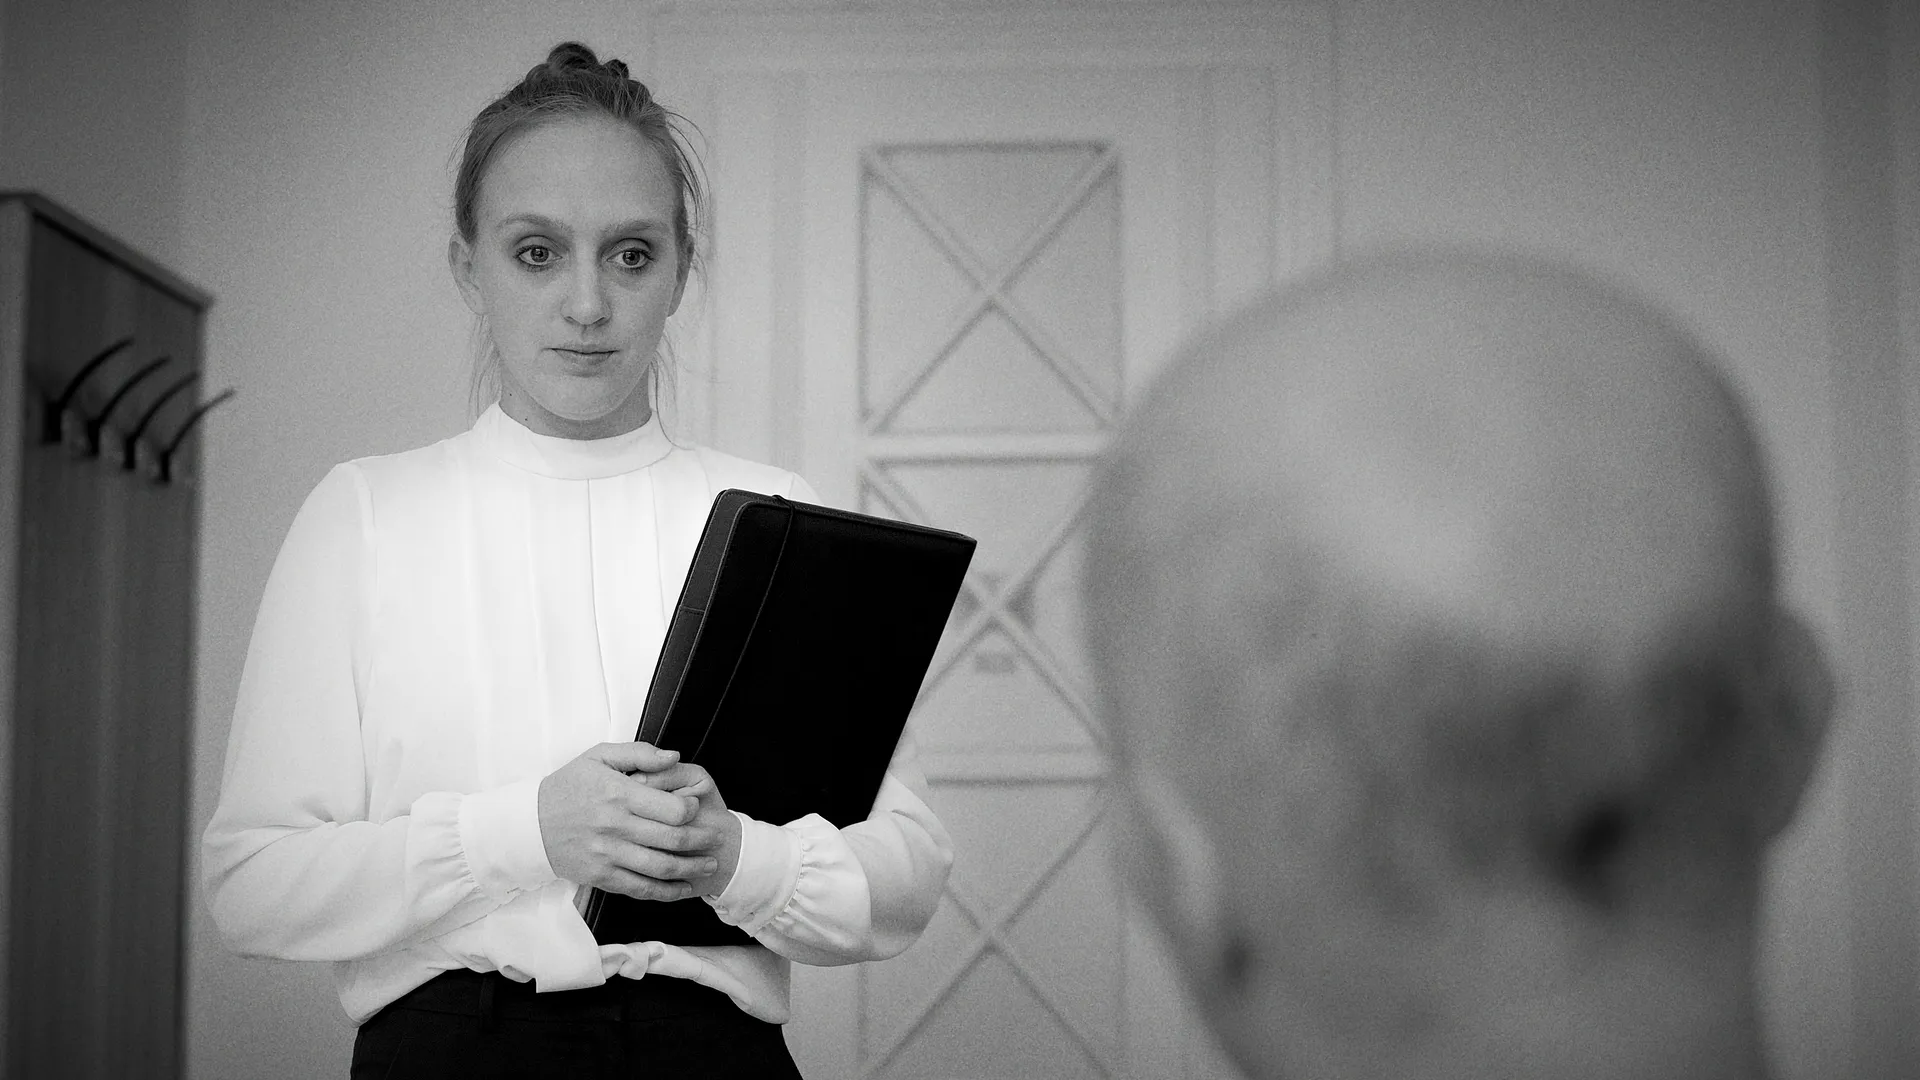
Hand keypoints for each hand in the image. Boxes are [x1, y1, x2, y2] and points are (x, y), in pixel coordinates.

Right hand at [535, 742, 723, 901]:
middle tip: (717, 838)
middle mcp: (616, 826)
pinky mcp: (601, 876)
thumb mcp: (599, 756)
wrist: (528, 825)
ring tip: (709, 864)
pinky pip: (640, 888)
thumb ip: (640, 753)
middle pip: (673, 839)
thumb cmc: (567, 786)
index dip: (693, 809)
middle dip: (702, 840)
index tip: (699, 806)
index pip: (671, 807)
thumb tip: (675, 756)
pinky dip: (666, 891)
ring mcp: (608, 854)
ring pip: (661, 867)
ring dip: (691, 868)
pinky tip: (683, 888)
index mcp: (619, 794)